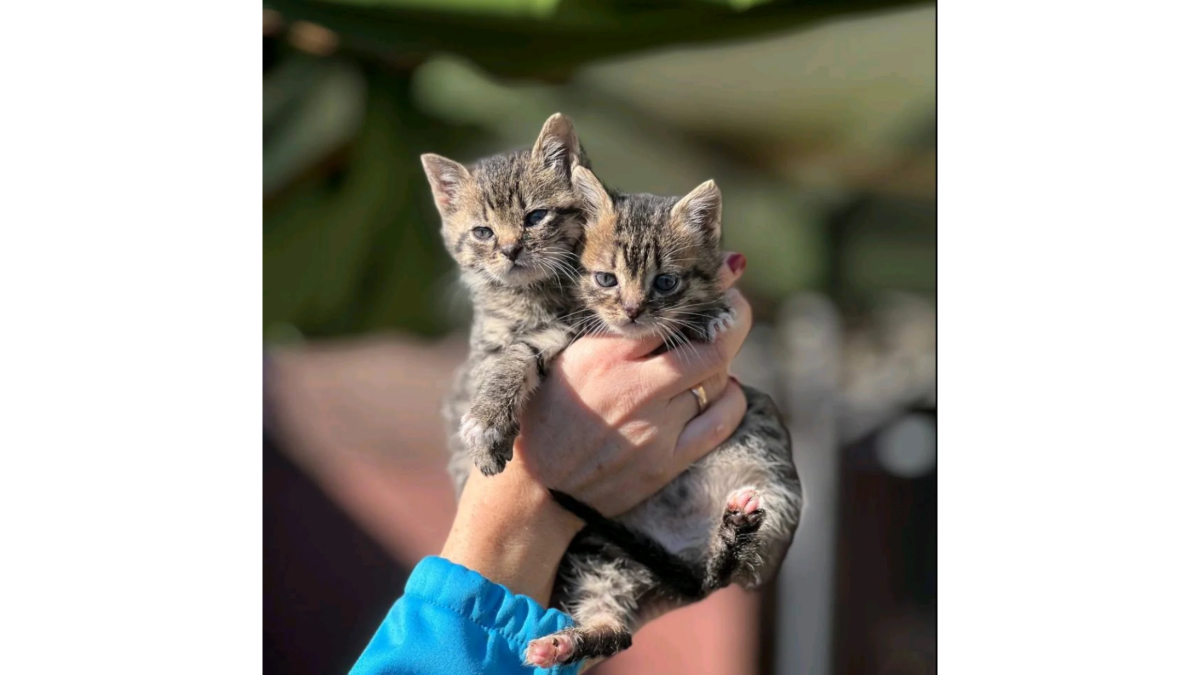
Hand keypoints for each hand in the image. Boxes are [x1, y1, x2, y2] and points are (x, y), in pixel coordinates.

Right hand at [442, 253, 750, 603]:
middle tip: (728, 313)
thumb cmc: (546, 418)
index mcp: (603, 354)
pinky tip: (723, 391)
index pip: (669, 313)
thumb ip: (606, 335)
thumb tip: (653, 306)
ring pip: (717, 379)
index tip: (709, 288)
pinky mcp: (668, 460)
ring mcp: (656, 426)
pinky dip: (730, 400)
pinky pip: (721, 421)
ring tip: (711, 357)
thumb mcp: (562, 361)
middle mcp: (635, 386)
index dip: (696, 298)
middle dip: (727, 324)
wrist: (537, 490)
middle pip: (710, 346)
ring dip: (720, 364)